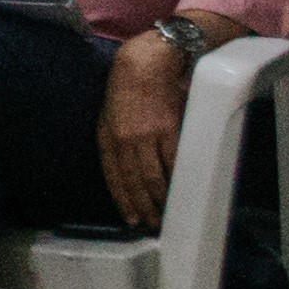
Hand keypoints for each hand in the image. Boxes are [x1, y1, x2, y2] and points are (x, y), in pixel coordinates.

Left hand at [97, 27, 192, 226]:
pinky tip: (181, 193)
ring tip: (167, 215)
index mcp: (107, 137)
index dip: (123, 200)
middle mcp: (125, 141)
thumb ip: (113, 143)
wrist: (146, 64)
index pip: (113, 177)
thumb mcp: (108, 115)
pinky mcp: (169, 131)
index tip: (131, 218)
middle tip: (152, 224)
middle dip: (144, 207)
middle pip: (135, 183)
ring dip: (161, 201)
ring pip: (155, 178)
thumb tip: (123, 171)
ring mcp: (147, 137)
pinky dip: (177, 182)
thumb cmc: (125, 90)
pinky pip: (174, 164)